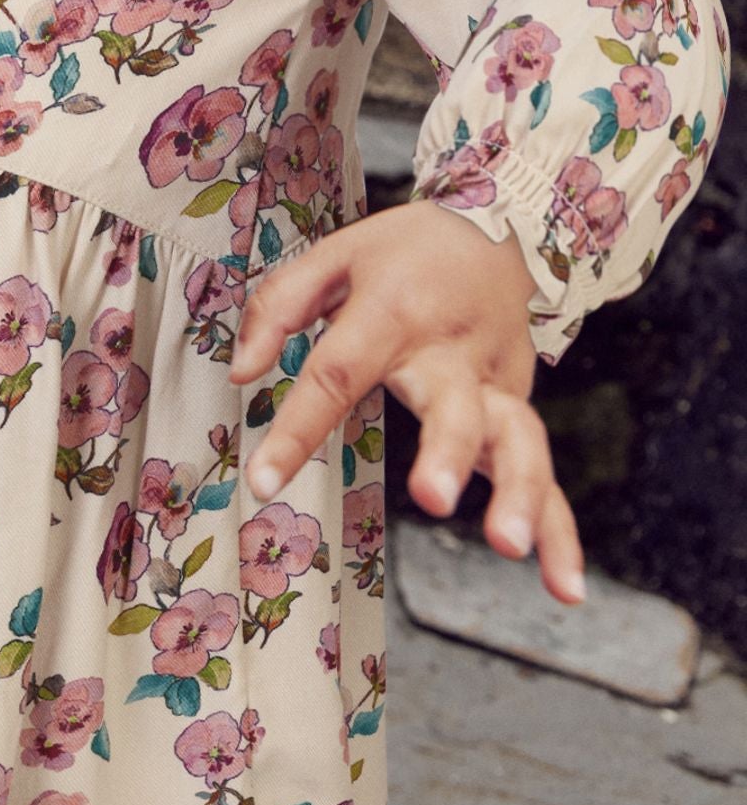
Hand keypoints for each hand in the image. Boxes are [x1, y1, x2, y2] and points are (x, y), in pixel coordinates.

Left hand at [227, 198, 585, 604]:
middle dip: (447, 453)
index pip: (338, 372)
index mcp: (391, 310)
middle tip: (434, 499)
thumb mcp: (332, 255)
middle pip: (452, 404)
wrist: (496, 218)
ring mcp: (494, 378)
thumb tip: (241, 373)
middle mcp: (450, 349)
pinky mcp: (521, 400)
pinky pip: (546, 469)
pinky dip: (561, 530)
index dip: (300, 427)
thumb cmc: (402, 249)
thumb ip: (279, 307)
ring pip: (516, 437)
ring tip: (509, 546)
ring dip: (519, 493)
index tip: (264, 481)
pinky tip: (563, 585)